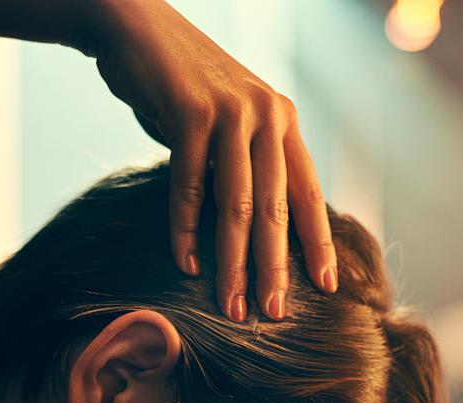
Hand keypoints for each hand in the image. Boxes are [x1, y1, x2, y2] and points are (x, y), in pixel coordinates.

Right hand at [89, 0, 337, 320]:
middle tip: (271, 314)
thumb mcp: (224, 121)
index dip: (317, 241)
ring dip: (233, 261)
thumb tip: (254, 221)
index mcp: (281, 120)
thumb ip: (243, 161)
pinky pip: (190, 185)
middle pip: (275, 207)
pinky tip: (185, 264)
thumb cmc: (177, 85)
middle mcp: (267, 115)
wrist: (134, 26)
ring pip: (237, 203)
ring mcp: (231, 112)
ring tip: (231, 305)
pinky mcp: (191, 113)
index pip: (307, 191)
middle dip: (274, 267)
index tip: (327, 287)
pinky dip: (186, 229)